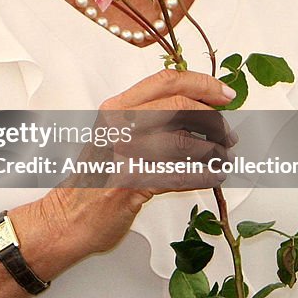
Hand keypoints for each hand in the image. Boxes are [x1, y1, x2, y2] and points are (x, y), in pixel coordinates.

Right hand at [40, 68, 235, 259]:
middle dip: (214, 121)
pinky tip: (213, 177)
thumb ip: (150, 119)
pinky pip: (181, 175)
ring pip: (185, 141)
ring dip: (214, 152)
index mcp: (116, 108)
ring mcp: (123, 153)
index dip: (203, 84)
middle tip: (228, 134)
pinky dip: (205, 176)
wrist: (69, 216)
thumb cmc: (97, 178)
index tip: (225, 94)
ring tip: (223, 159)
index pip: (167, 81)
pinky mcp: (132, 183)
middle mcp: (118, 125)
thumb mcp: (116, 135)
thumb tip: (200, 110)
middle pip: (180, 107)